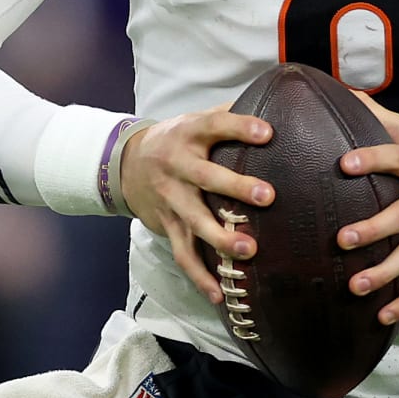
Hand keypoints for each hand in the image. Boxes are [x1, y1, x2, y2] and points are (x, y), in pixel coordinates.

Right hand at [120, 106, 274, 303]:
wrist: (125, 164)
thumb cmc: (175, 139)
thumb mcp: (194, 119)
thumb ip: (229, 114)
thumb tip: (273, 102)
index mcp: (189, 133)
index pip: (215, 124)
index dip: (240, 127)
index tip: (268, 133)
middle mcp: (178, 165)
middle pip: (206, 176)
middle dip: (235, 187)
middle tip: (266, 196)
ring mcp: (171, 198)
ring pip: (194, 221)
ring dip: (220, 238)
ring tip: (248, 251)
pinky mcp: (167, 225)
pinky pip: (183, 254)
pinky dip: (200, 277)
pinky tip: (220, 295)